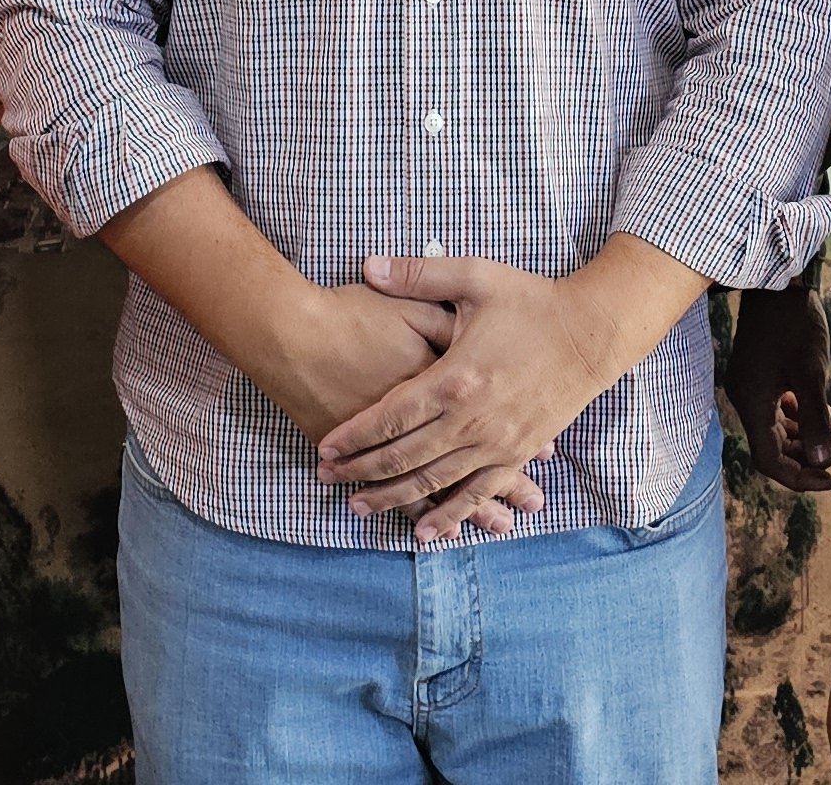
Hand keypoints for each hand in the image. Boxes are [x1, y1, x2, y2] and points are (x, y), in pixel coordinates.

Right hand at [91, 169, 546, 533]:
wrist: (284, 329)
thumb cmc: (347, 311)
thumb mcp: (410, 302)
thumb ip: (447, 310)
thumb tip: (475, 323)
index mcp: (442, 380)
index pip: (487, 415)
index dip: (517, 436)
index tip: (545, 454)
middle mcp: (421, 420)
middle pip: (472, 458)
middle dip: (506, 485)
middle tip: (533, 506)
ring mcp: (387, 442)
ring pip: (439, 484)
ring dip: (472, 507)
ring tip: (500, 527)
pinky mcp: (360, 451)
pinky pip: (397, 489)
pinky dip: (423, 509)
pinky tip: (436, 527)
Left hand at [319, 235, 706, 543]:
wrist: (592, 333)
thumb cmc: (533, 302)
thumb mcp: (475, 278)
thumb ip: (418, 275)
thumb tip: (367, 266)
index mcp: (456, 378)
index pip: (392, 416)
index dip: (355, 434)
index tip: (325, 446)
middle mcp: (473, 419)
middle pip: (405, 456)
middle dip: (362, 470)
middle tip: (327, 478)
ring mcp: (497, 442)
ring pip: (435, 482)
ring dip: (394, 497)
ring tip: (358, 507)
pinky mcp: (517, 453)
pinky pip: (477, 492)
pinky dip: (450, 514)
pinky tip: (425, 533)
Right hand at [726, 284, 830, 493]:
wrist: (776, 283)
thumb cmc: (793, 324)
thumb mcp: (809, 372)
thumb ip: (814, 419)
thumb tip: (823, 460)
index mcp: (751, 404)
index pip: (770, 461)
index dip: (800, 477)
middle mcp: (745, 401)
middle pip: (774, 449)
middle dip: (810, 455)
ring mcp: (750, 388)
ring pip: (777, 431)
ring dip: (807, 437)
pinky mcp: (757, 377)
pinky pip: (776, 411)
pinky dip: (799, 418)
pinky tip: (823, 412)